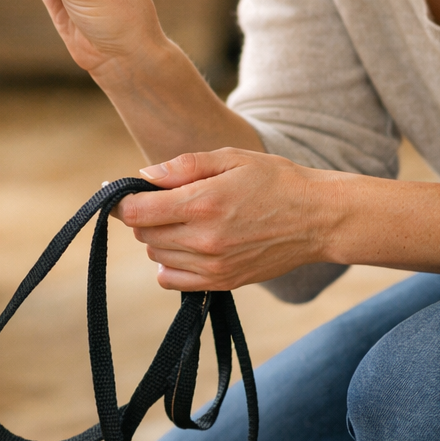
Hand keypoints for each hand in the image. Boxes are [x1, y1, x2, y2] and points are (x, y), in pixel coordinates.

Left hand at [114, 148, 353, 291]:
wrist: (319, 219)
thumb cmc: (276, 180)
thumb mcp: (232, 158)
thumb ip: (185, 166)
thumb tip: (145, 176)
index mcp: (203, 203)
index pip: (135, 212)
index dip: (120, 200)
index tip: (121, 191)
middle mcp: (203, 239)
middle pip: (143, 234)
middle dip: (143, 215)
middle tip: (164, 199)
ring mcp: (213, 266)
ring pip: (155, 256)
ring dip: (158, 237)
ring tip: (183, 219)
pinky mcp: (223, 282)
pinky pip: (172, 280)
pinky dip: (168, 264)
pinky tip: (186, 245)